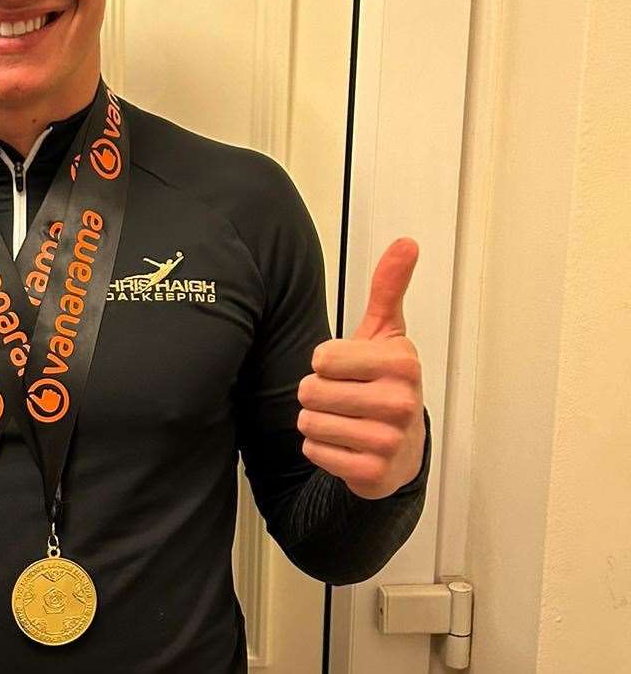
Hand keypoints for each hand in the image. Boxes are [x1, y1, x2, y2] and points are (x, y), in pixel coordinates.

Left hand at [296, 237, 425, 498]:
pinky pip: (314, 450)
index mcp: (402, 362)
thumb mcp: (386, 333)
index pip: (323, 357)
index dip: (325, 362)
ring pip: (309, 421)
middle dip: (316, 393)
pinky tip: (345, 444)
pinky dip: (320, 448)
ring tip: (343, 419)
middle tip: (343, 397)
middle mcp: (402, 402)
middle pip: (312, 391)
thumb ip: (388, 288)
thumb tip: (406, 242)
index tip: (348, 368)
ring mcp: (390, 440)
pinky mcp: (373, 472)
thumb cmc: (385, 382)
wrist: (402, 449)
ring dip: (316, 420)